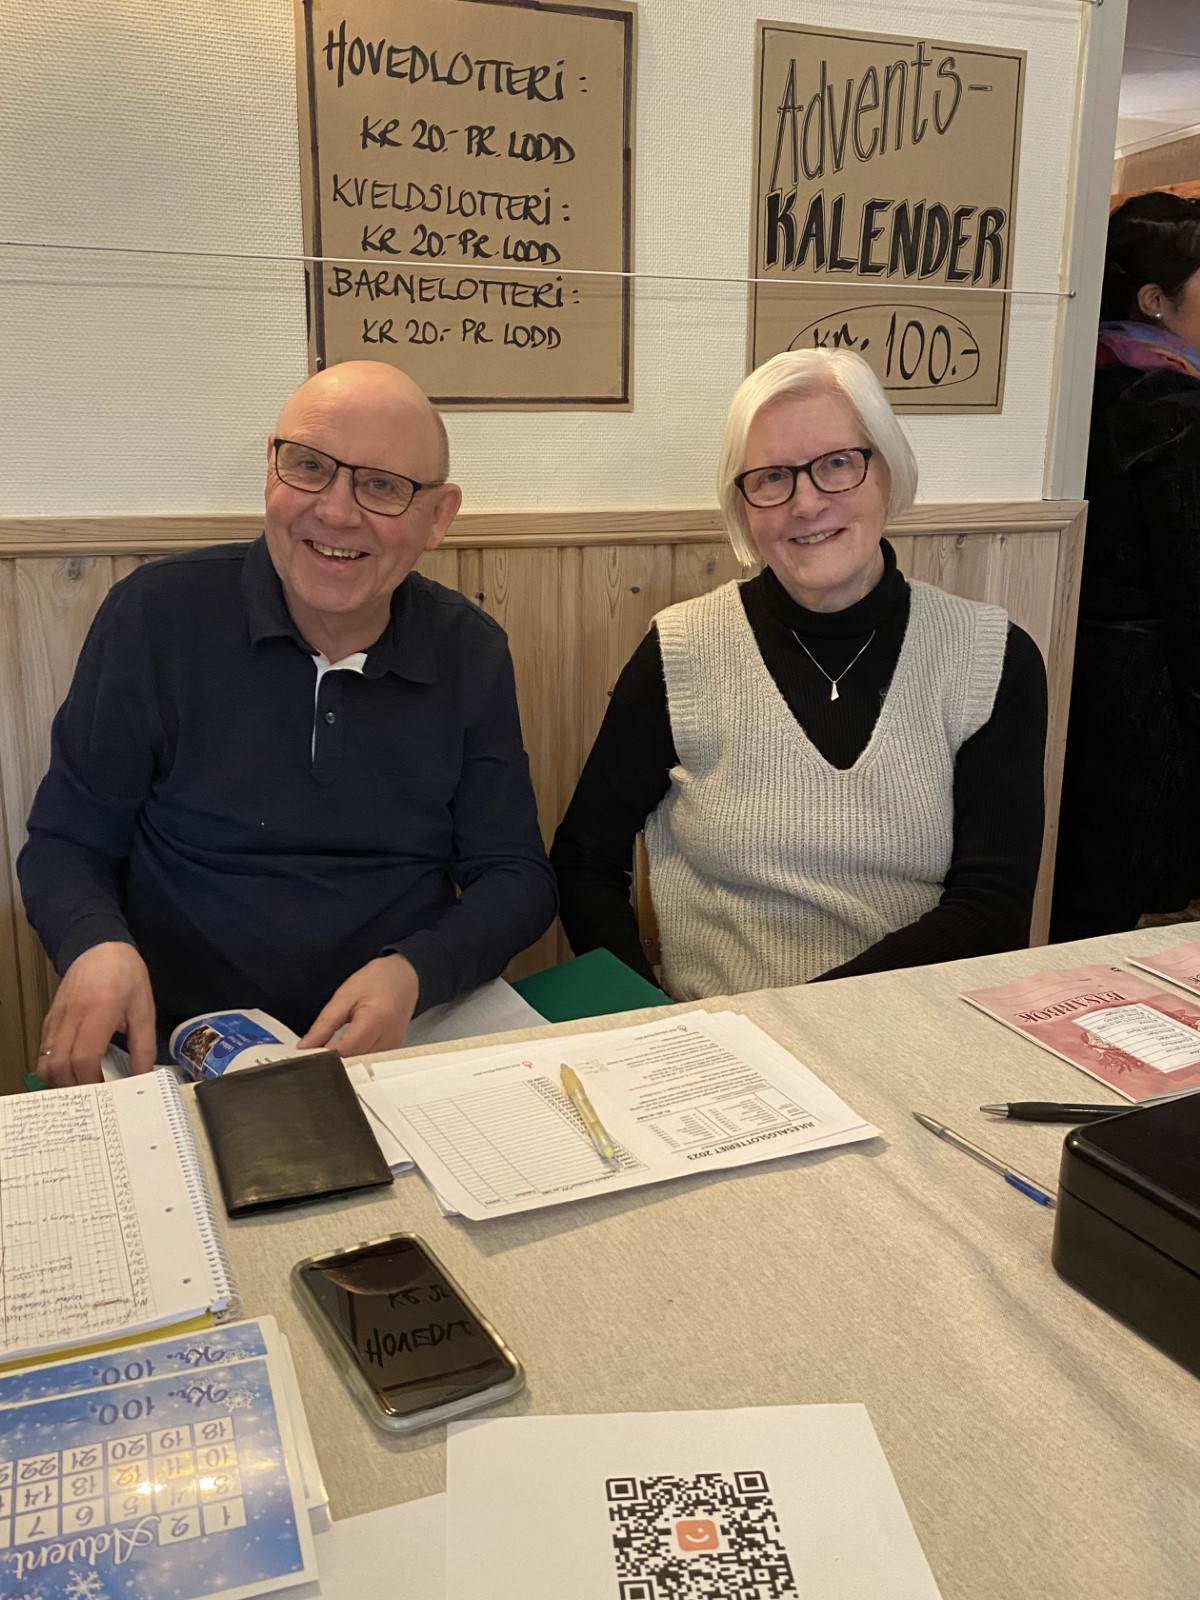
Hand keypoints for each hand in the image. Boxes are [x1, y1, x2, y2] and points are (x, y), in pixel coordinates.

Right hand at [37, 941, 156, 1087]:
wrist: (101, 948)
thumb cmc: (126, 977)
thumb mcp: (144, 1010)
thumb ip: (143, 1046)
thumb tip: (143, 1077)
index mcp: (99, 1011)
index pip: (84, 1056)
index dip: (91, 1081)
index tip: (105, 1095)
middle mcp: (71, 1015)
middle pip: (59, 1063)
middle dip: (74, 1087)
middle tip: (93, 1099)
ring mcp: (56, 1017)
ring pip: (45, 1060)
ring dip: (59, 1080)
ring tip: (81, 1089)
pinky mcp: (49, 1019)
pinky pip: (43, 1049)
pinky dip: (53, 1066)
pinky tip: (71, 1073)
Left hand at [298, 954, 419, 1058]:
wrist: (403, 979)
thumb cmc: (377, 982)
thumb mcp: (344, 996)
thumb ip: (325, 1024)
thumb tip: (306, 1046)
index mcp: (377, 1018)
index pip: (346, 1049)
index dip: (324, 1054)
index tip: (306, 1053)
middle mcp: (389, 1038)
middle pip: (353, 1062)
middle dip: (330, 1061)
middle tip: (312, 1053)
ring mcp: (393, 1048)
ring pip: (359, 1066)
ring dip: (342, 1062)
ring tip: (327, 1050)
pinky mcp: (391, 1054)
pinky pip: (367, 1063)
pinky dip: (352, 1059)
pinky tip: (343, 1051)